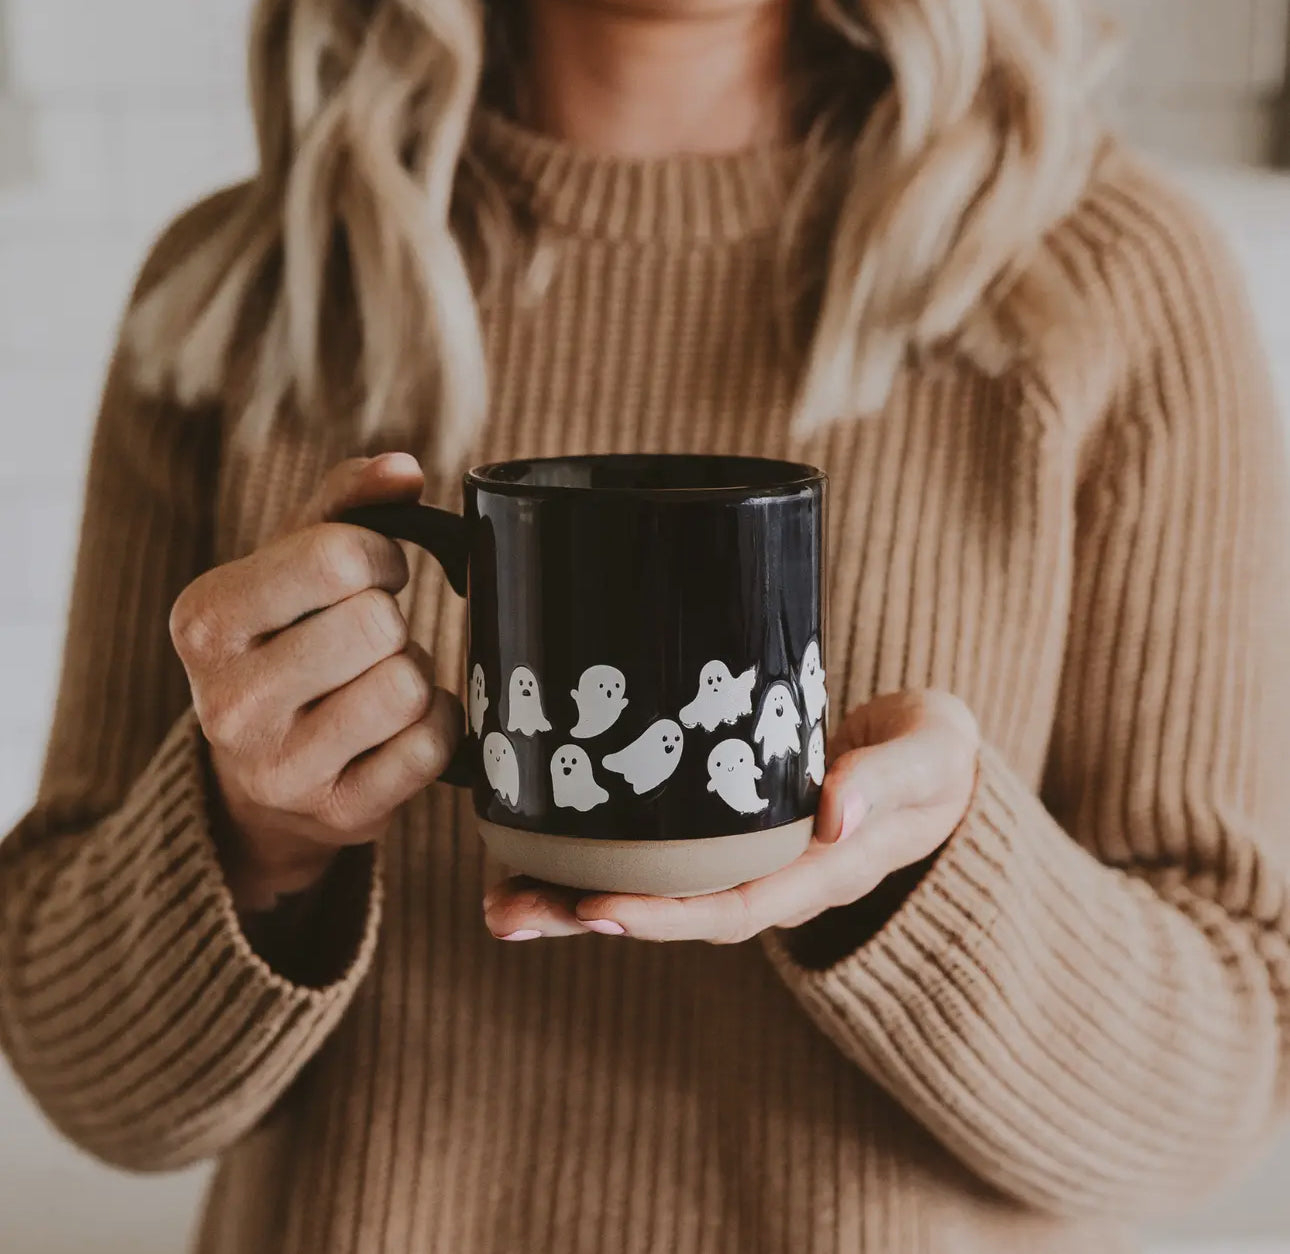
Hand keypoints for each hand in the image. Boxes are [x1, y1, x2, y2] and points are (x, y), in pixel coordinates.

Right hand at [170, 453, 463, 910]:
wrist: (260, 777)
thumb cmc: (285, 646)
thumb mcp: (288, 567)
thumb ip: (343, 503)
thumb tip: (402, 469)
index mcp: (206, 620)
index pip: (337, 556)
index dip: (378, 554)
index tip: (370, 572)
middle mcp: (228, 702)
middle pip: (379, 623)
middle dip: (391, 622)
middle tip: (368, 639)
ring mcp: (282, 769)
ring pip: (408, 685)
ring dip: (412, 674)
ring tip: (375, 683)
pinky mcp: (340, 814)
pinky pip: (432, 745)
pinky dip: (434, 726)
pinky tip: (397, 729)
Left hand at [483, 690, 978, 943]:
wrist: (931, 764)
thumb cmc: (932, 758)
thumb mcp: (931, 755)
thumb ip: (890, 780)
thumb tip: (835, 814)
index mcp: (818, 871)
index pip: (733, 907)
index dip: (663, 914)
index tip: (595, 909)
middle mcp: (770, 879)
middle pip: (669, 913)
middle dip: (586, 918)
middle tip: (504, 912)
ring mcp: (741, 861)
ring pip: (648, 892)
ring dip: (569, 899)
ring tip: (493, 897)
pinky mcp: (719, 833)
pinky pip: (651, 858)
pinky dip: (590, 861)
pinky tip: (531, 852)